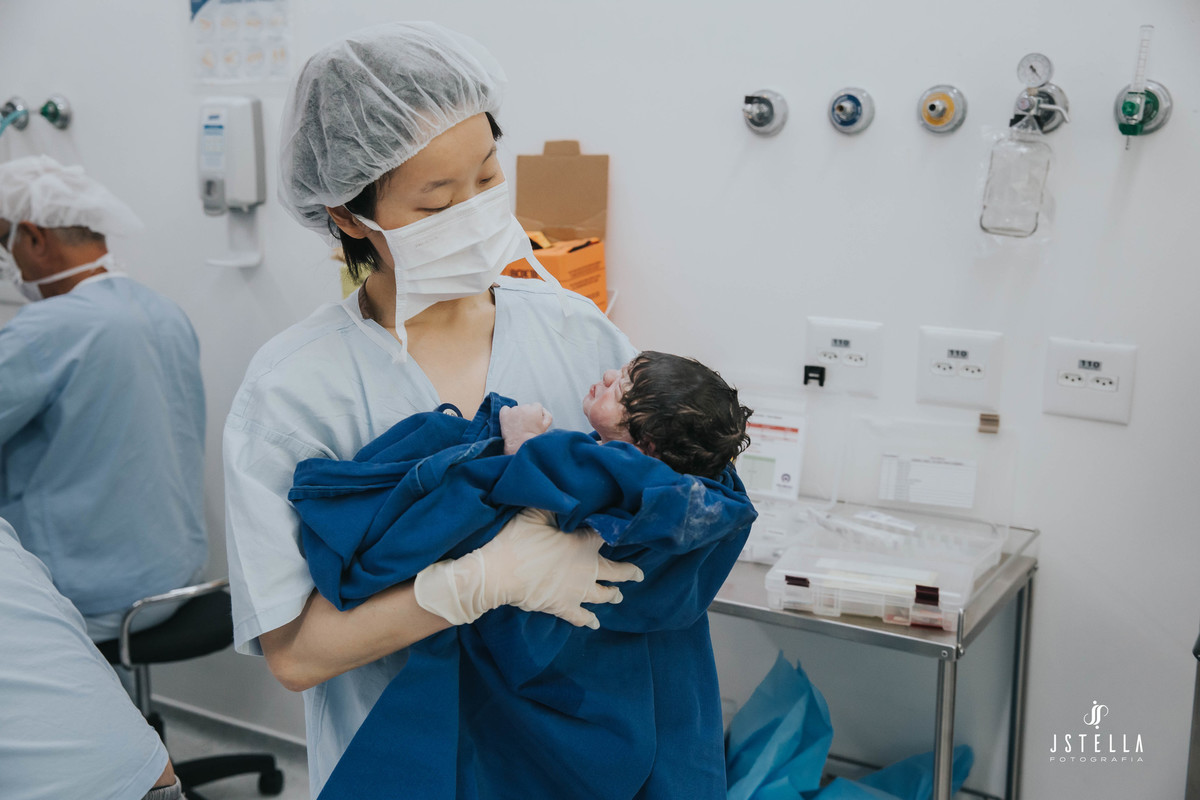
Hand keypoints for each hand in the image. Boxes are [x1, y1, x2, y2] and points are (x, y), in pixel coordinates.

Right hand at [414, 509, 642, 628]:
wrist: (501, 572)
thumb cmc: (518, 539)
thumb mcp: (536, 512)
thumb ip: (557, 505)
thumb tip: (570, 494)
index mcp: (584, 542)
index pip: (607, 534)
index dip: (616, 531)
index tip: (626, 530)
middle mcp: (588, 567)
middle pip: (616, 571)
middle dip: (630, 572)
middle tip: (639, 574)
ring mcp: (578, 590)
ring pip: (603, 595)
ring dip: (613, 595)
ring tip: (619, 596)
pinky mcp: (564, 606)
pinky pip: (580, 616)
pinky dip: (589, 620)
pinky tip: (594, 623)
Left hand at [499, 403, 552, 454]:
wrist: (519, 444)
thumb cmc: (532, 437)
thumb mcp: (546, 426)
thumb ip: (547, 415)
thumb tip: (542, 410)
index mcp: (535, 409)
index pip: (536, 406)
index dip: (535, 414)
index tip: (532, 420)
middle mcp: (524, 407)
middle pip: (526, 407)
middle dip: (526, 413)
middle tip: (525, 424)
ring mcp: (513, 410)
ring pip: (516, 409)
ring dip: (517, 414)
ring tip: (517, 425)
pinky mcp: (504, 413)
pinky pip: (505, 409)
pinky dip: (507, 414)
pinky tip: (510, 421)